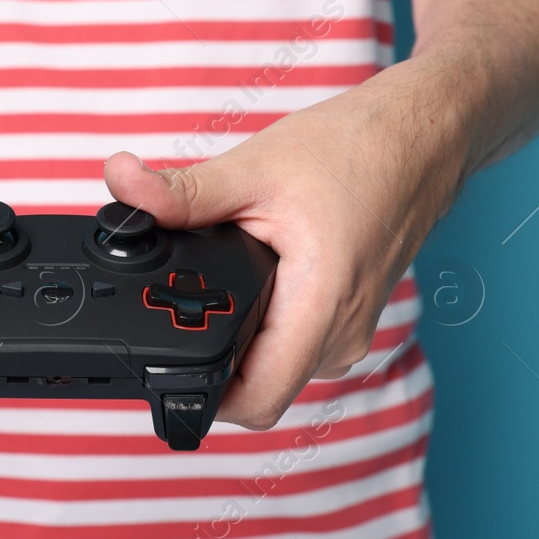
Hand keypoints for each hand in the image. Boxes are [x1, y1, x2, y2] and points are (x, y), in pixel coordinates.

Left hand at [104, 57, 470, 429]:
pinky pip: (292, 339)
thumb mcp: (255, 168)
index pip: (257, 401)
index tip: (161, 366)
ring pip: (273, 361)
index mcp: (322, 309)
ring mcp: (348, 330)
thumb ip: (182, 192)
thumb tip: (118, 183)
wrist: (421, 137)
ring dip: (239, 330)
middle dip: (210, 351)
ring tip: (219, 276)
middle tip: (177, 299)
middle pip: (257, 383)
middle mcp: (341, 335)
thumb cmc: (357, 151)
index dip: (202, 397)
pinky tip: (251, 271)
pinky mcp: (346, 317)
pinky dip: (264, 315)